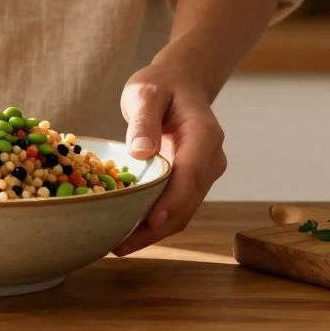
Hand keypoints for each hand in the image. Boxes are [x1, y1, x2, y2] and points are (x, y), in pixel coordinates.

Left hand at [112, 55, 226, 255]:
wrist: (180, 84)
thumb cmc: (161, 85)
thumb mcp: (146, 92)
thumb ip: (144, 119)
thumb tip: (141, 152)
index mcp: (205, 135)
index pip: (191, 174)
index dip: (172, 201)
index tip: (150, 222)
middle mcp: (211, 159)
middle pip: (187, 202)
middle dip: (156, 228)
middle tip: (119, 247)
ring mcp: (204, 174)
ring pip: (183, 212)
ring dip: (153, 233)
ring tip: (118, 247)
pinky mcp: (192, 183)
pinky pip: (176, 208)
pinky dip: (154, 224)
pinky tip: (127, 233)